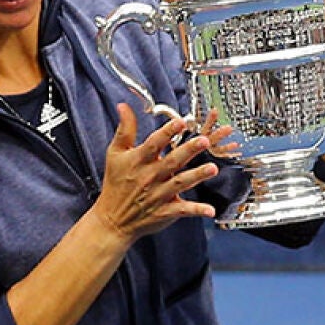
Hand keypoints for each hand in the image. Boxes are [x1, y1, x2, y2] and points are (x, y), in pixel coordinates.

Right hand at [91, 105, 231, 241]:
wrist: (112, 219)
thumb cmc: (115, 183)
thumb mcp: (115, 153)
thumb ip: (124, 129)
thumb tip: (123, 105)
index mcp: (138, 161)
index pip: (154, 144)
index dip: (167, 132)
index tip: (180, 123)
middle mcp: (150, 176)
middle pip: (172, 161)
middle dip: (189, 150)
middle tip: (204, 141)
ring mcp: (159, 195)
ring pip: (181, 183)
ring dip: (197, 176)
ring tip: (212, 168)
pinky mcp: (165, 211)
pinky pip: (183, 210)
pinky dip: (196, 210)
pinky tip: (210, 210)